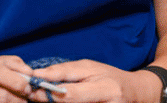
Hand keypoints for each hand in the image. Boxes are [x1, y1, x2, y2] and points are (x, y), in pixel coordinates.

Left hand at [32, 59, 162, 102]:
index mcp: (105, 90)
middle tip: (31, 96)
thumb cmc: (111, 77)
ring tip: (43, 98)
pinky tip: (57, 101)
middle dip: (46, 102)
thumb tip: (38, 75)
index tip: (29, 88)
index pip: (69, 95)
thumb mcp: (90, 67)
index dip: (46, 93)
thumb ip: (65, 72)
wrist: (136, 94)